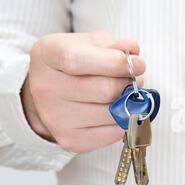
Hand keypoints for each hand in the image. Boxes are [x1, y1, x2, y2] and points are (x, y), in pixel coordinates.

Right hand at [22, 32, 144, 152]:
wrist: (53, 95)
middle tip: (133, 80)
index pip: (77, 60)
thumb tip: (133, 50)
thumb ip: (114, 46)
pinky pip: (114, 132)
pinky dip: (125, 121)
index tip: (139, 63)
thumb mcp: (91, 44)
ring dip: (129, 103)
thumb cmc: (77, 65)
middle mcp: (46, 88)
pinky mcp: (72, 139)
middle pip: (104, 90)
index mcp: (48, 54)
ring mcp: (56, 117)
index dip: (114, 63)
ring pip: (113, 113)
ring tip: (125, 94)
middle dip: (128, 84)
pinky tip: (118, 110)